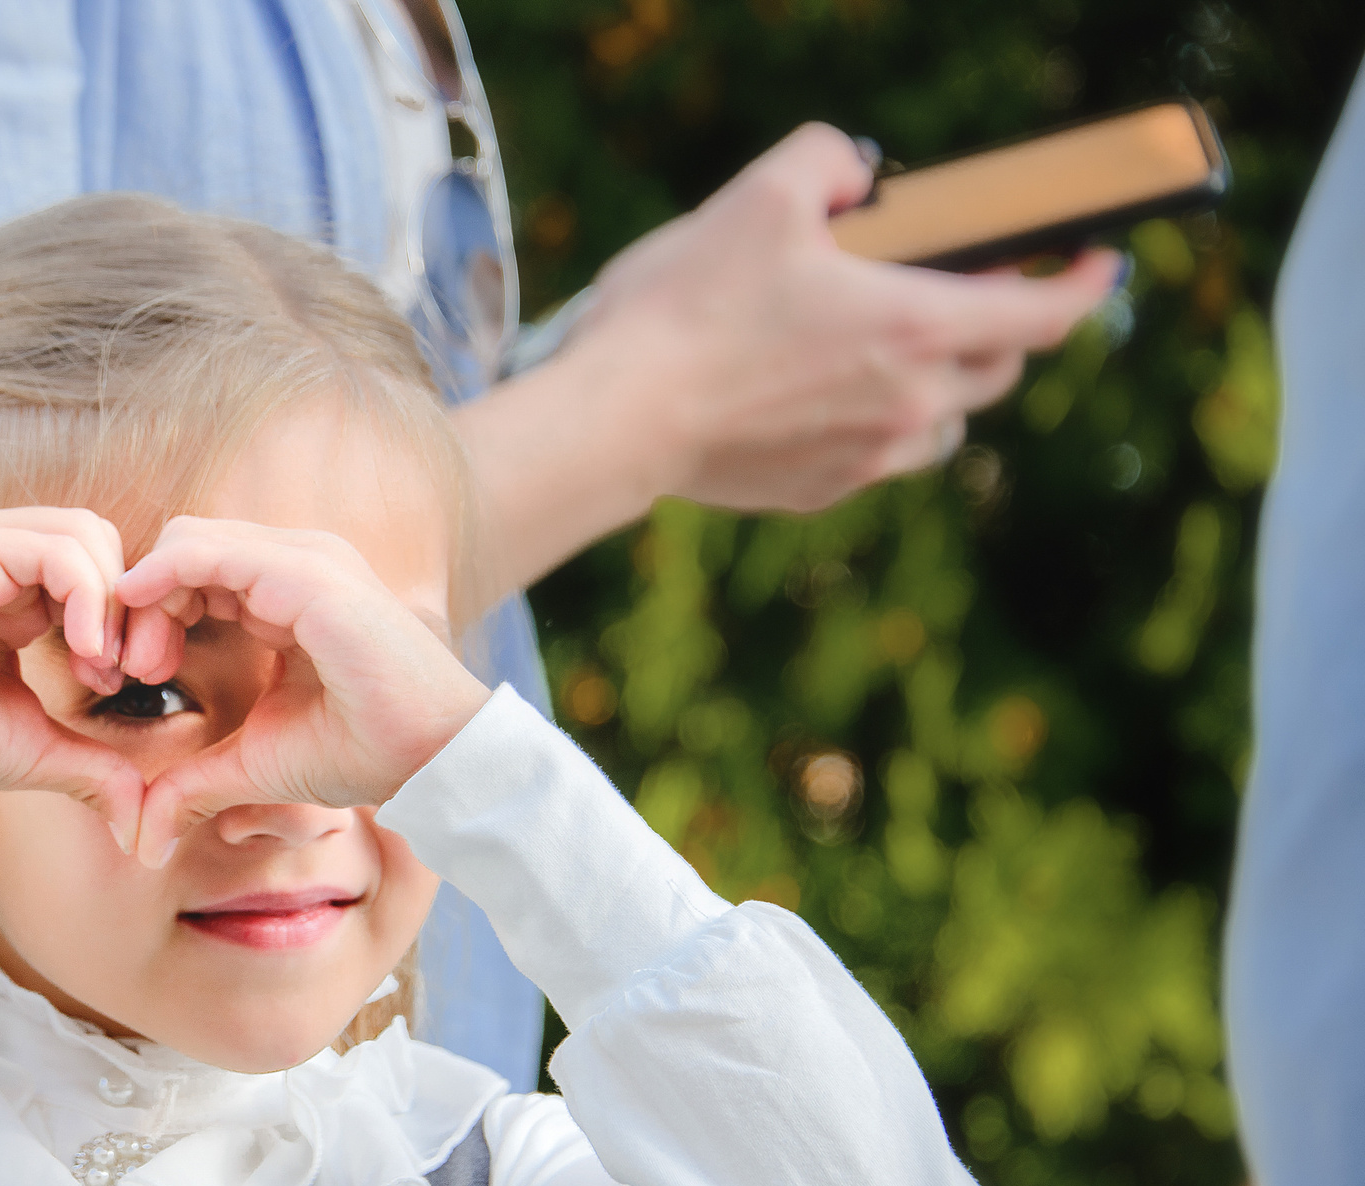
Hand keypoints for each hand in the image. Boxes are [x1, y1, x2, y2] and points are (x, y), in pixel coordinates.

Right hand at [0, 508, 143, 842]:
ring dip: (112, 603)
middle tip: (123, 672)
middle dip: (129, 605)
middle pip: (99, 537)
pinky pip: (55, 550)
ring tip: (100, 667)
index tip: (123, 681)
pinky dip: (89, 597)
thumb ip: (91, 765)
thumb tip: (140, 818)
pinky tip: (84, 653)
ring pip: (84, 534)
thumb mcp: (31, 748)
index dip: (125, 615)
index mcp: (4, 580)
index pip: (94, 560)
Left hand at [115, 516, 487, 863]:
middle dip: (140, 603)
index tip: (134, 677)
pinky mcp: (306, 574)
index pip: (192, 571)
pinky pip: (208, 553)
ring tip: (144, 665)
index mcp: (284, 592)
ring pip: (187, 541)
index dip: (151, 615)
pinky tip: (144, 630)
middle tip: (133, 670)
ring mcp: (303, 560)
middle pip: (182, 547)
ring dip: (146, 596)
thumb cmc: (362, 751)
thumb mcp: (254, 764)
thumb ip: (193, 784)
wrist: (433, 756)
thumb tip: (143, 838)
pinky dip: (162, 581)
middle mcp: (292, 563)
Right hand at [569, 122, 1124, 510]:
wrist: (617, 421)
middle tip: (961, 289)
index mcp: (916, 327)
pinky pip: (878, 457)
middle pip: (1001, 369)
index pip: (1046, 314)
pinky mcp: (819, 493)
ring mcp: (867, 458)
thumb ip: (827, 161)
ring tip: (883, 352)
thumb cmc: (686, 309)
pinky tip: (817, 395)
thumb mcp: (760, 196)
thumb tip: (854, 172)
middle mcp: (911, 403)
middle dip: (998, 326)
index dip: (1086, 284)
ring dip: (938, 384)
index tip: (1099, 262)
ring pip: (945, 422)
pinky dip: (874, 423)